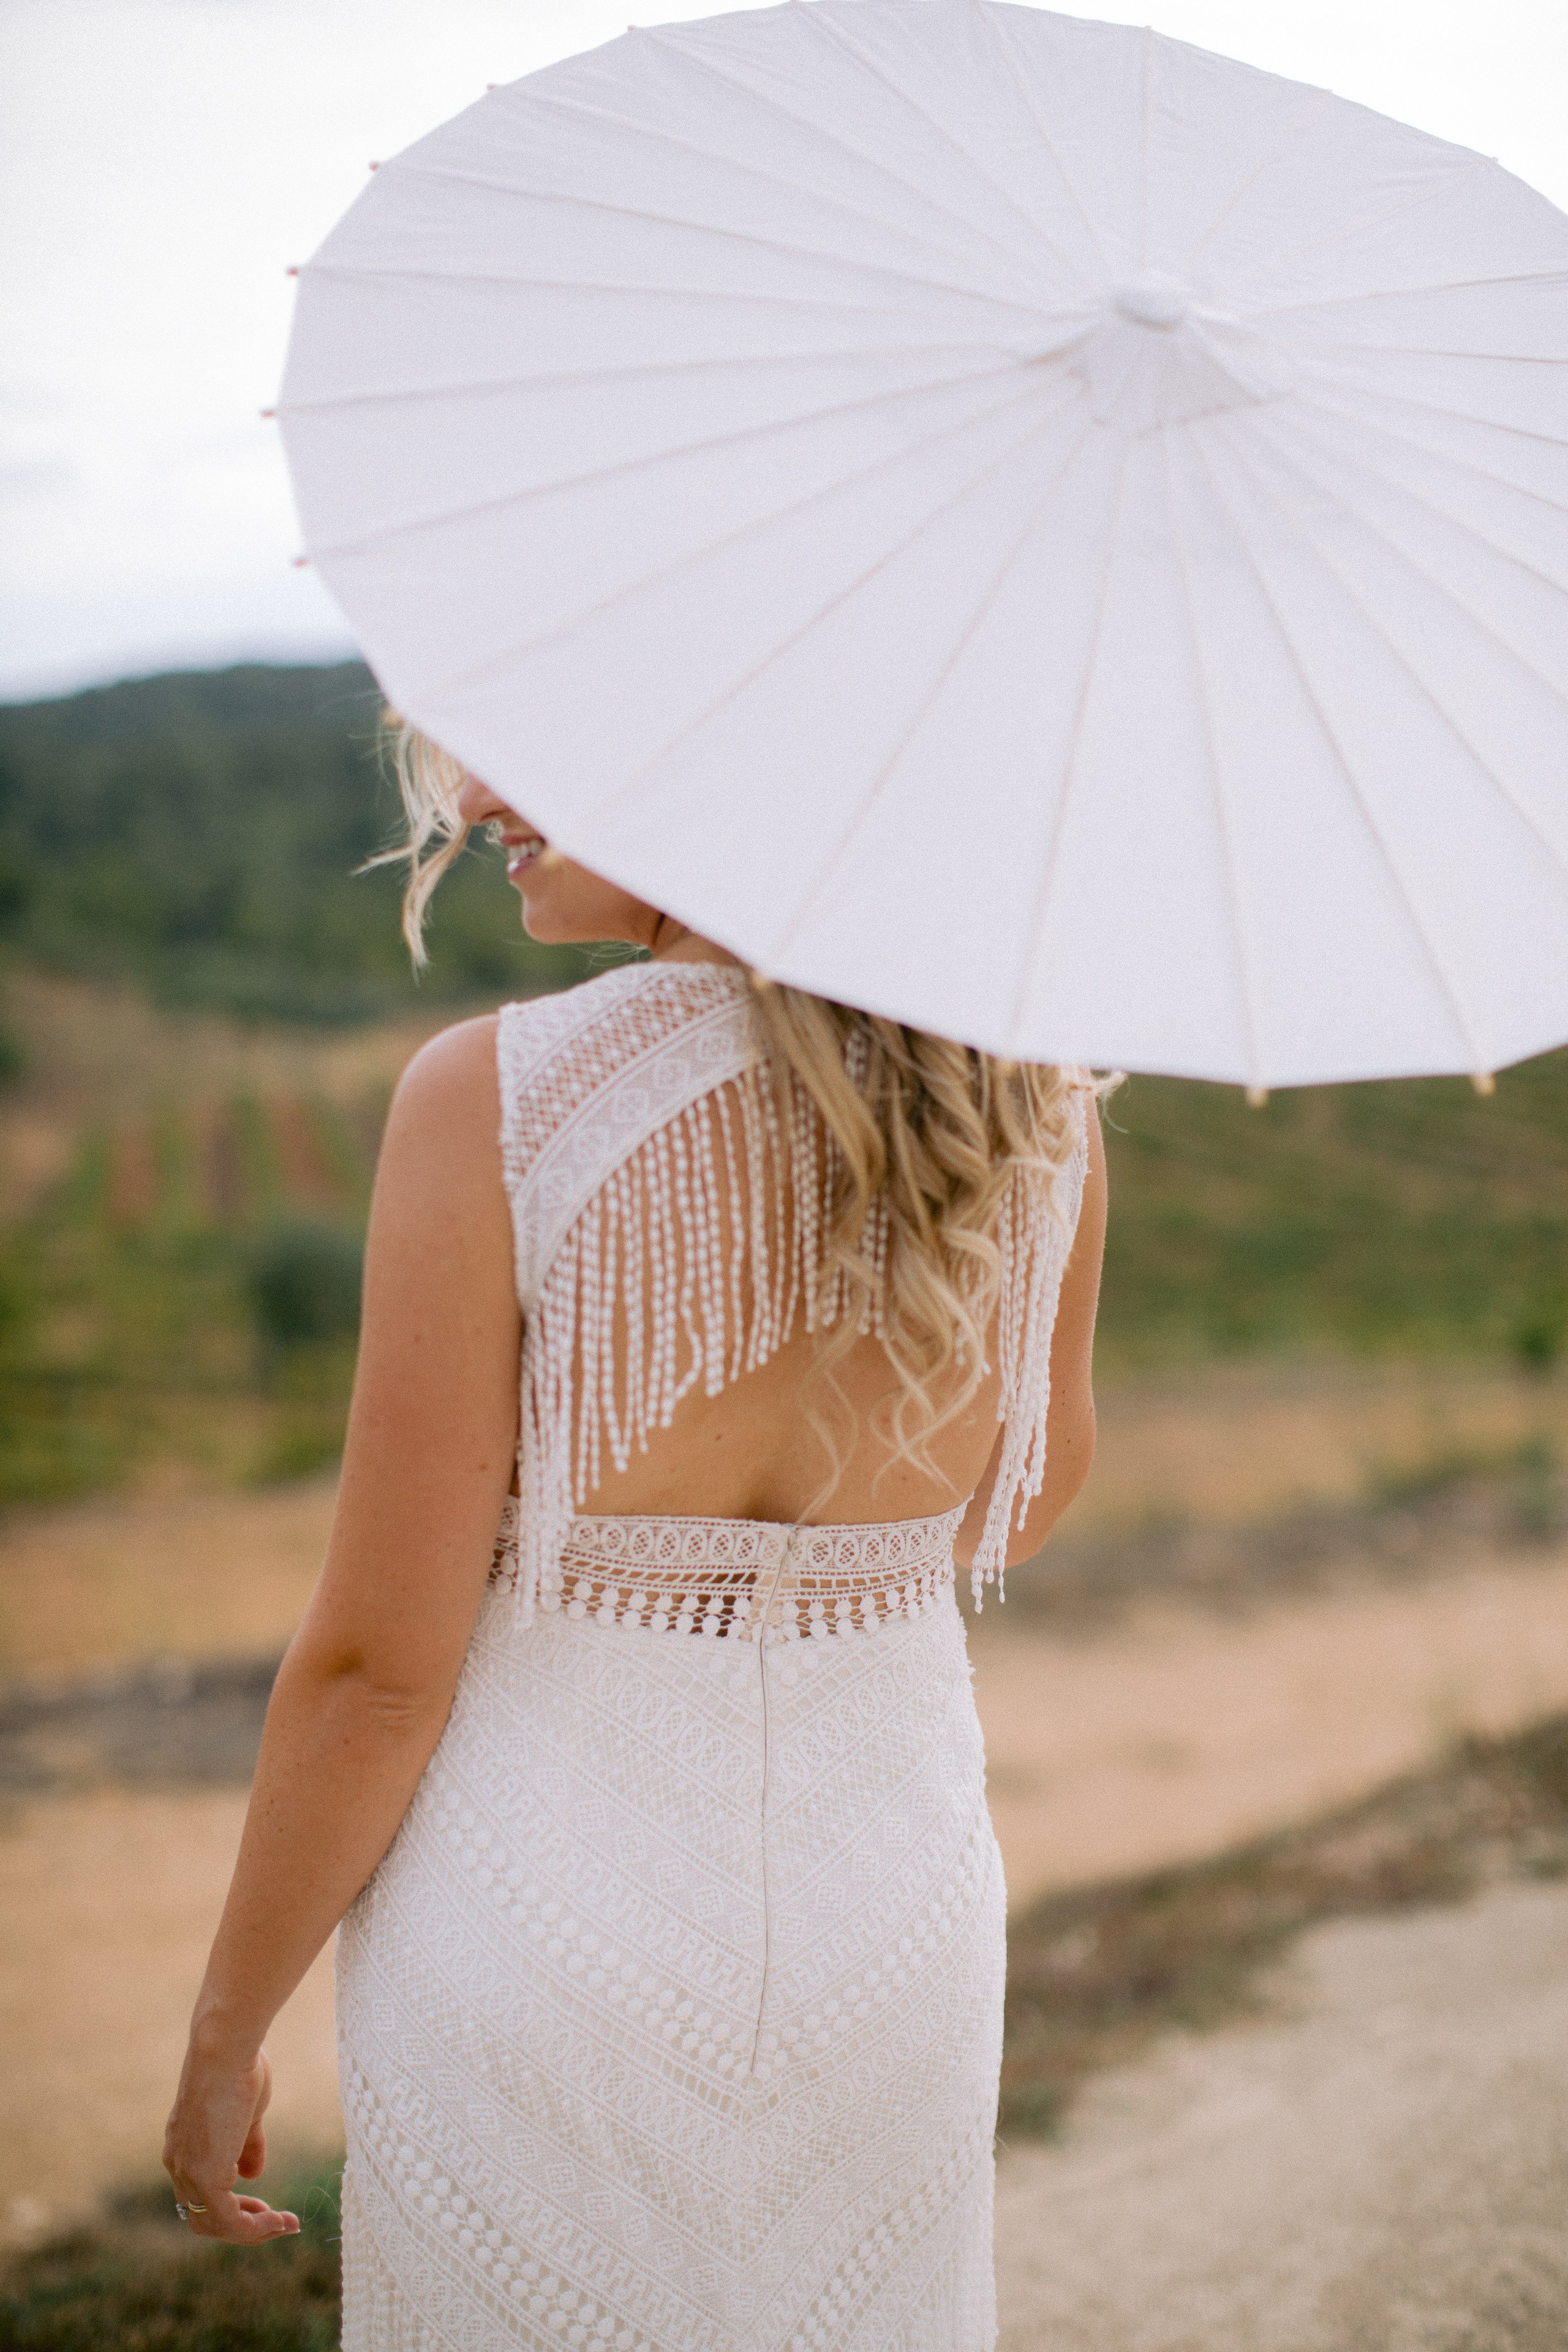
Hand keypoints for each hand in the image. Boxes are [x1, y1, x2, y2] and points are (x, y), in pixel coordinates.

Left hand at [162, 2043, 299, 2244]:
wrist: (227, 2047)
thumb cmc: (239, 2066)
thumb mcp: (246, 2112)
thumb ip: (247, 2144)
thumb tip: (252, 2174)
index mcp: (184, 2147)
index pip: (200, 2194)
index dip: (233, 2205)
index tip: (264, 2203)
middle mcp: (179, 2164)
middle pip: (203, 2217)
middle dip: (241, 2224)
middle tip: (274, 2219)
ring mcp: (189, 2173)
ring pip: (214, 2224)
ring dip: (251, 2231)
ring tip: (284, 2224)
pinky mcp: (205, 2177)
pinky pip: (229, 2221)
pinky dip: (255, 2229)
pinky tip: (281, 2221)